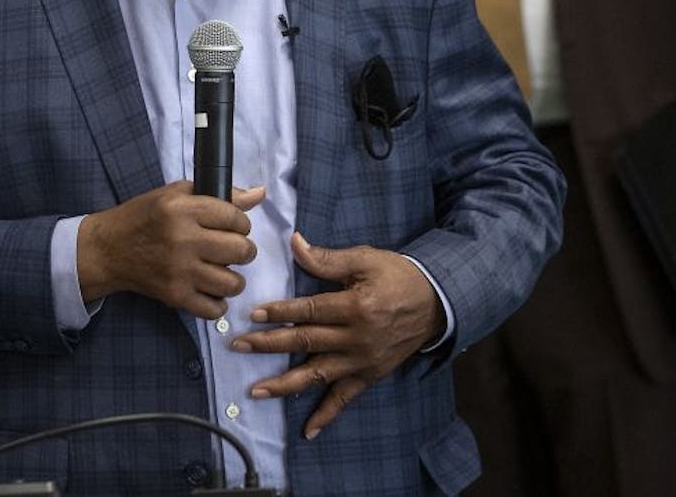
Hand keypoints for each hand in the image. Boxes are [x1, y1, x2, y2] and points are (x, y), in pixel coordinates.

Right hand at [77, 181, 264, 318]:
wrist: (108, 249)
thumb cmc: (143, 217)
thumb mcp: (176, 194)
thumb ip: (220, 193)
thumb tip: (259, 194)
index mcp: (182, 208)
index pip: (235, 217)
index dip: (241, 223)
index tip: (232, 227)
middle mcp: (182, 239)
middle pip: (241, 250)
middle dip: (244, 250)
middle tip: (232, 249)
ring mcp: (179, 270)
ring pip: (233, 283)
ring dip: (234, 279)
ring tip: (222, 271)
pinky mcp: (174, 296)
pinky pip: (214, 309)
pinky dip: (217, 303)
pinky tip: (209, 290)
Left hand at [232, 232, 442, 439]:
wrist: (436, 302)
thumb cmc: (398, 275)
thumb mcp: (366, 259)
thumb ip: (328, 259)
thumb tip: (295, 243)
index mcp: (355, 307)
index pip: (309, 312)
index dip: (280, 313)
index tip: (253, 315)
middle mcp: (357, 338)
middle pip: (306, 343)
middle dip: (269, 345)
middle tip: (239, 345)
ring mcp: (363, 361)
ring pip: (318, 375)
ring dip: (285, 384)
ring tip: (256, 390)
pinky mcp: (370, 375)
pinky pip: (345, 399)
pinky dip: (327, 416)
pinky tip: (307, 431)